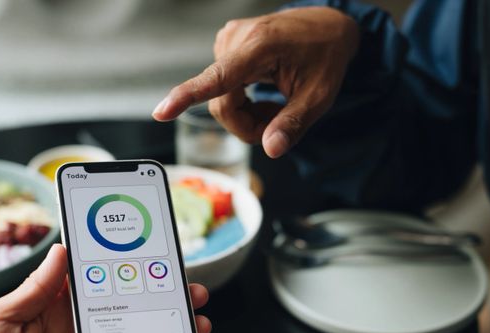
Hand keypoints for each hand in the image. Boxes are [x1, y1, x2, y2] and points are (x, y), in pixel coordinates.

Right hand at [152, 7, 359, 157]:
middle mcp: (236, 39)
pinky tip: (262, 93)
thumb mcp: (319, 97)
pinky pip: (222, 89)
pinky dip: (242, 101)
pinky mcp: (225, 45)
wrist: (328, 26)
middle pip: (222, 104)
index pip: (217, 78)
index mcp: (260, 47)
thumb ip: (293, 124)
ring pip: (221, 100)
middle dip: (247, 125)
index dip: (187, 97)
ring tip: (274, 103)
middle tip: (277, 124)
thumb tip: (271, 149)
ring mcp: (227, 40)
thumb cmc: (325, 58)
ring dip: (246, 114)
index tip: (161, 112)